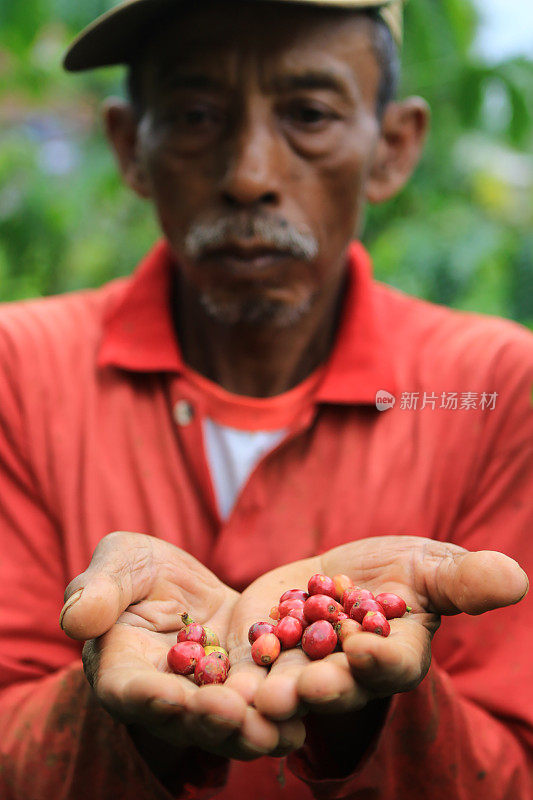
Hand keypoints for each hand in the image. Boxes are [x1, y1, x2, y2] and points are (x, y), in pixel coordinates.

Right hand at [60, 531, 304, 761]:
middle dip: (210, 720)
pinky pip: (262, 698)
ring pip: (229, 720)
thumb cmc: (137, 568)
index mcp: (123, 670)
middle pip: (185, 717)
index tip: (171, 696)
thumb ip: (99, 589)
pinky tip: (308, 711)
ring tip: (278, 729)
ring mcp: (209, 694)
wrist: (181, 578)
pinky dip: (282, 708)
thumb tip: (76, 618)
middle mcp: (167, 694)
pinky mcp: (246, 682)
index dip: (148, 697)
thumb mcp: (119, 563)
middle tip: (236, 717)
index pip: (129, 690)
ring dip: (251, 728)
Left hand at [225, 536, 527, 724]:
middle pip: (336, 684)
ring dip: (272, 696)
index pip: (392, 664)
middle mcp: (347, 674)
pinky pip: (245, 672)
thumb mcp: (428, 565)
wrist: (339, 574)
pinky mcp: (262, 659)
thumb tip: (517, 578)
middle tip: (301, 691)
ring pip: (287, 688)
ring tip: (257, 698)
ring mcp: (301, 669)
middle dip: (321, 687)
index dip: (381, 660)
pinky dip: (232, 680)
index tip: (366, 652)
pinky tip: (212, 682)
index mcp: (394, 654)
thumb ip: (463, 579)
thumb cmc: (396, 570)